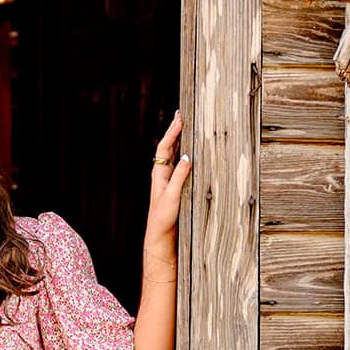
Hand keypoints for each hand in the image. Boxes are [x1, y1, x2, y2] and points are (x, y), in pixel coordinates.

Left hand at [145, 111, 190, 252]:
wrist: (160, 234)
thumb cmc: (164, 217)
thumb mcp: (173, 196)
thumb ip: (179, 176)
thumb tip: (186, 156)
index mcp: (159, 173)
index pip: (164, 147)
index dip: (172, 132)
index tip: (180, 119)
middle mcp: (162, 173)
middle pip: (168, 146)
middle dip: (175, 130)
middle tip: (182, 115)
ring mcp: (168, 179)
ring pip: (174, 154)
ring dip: (180, 140)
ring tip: (186, 126)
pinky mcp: (175, 186)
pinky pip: (179, 164)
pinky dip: (184, 153)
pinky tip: (190, 150)